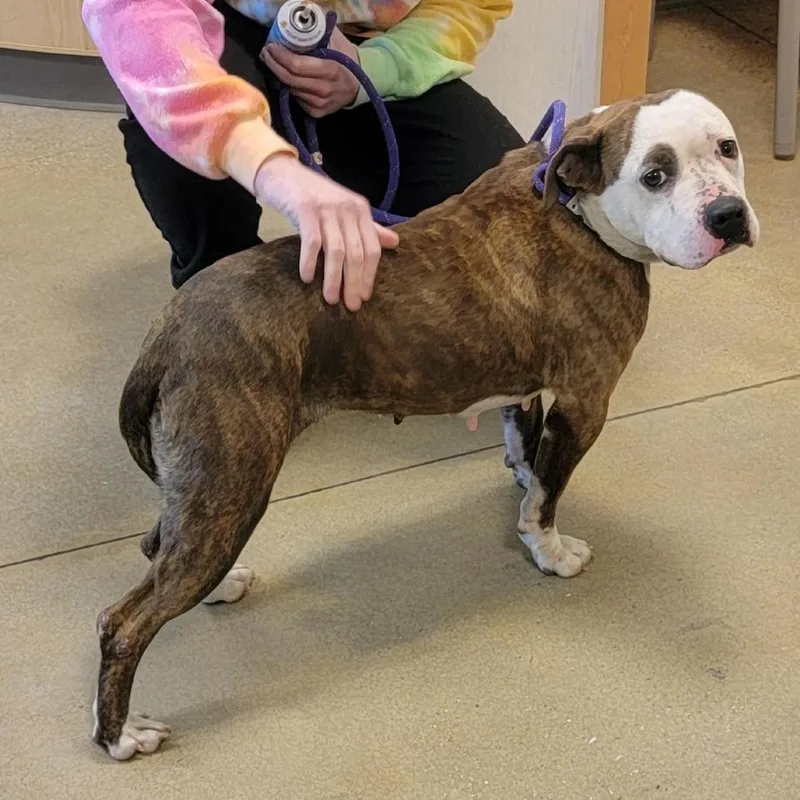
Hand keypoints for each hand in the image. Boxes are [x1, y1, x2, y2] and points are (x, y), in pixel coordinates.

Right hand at [254, 154, 398, 310]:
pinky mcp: (305, 208)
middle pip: (356, 253)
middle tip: (351, 305)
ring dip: (334, 279)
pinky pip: (312, 242)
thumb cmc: (314, 197)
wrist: (282, 172)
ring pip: (336, 251)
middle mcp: (347, 208)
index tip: (365, 297)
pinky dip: (310, 262)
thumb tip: (394, 242)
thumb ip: (368, 228)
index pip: (372, 248)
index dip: (369, 275)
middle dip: (354, 283)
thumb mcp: (344, 210)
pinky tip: (308, 278)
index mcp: (360, 210)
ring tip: (331, 299)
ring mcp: (326, 208)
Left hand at [261, 28, 360, 117]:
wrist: (357, 85)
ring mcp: (320, 104)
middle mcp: (325, 90)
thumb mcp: (336, 42)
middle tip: (266, 53)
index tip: (271, 46)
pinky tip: (289, 78)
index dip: (280, 56)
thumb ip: (317, 34)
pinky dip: (290, 87)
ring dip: (279, 76)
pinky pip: (296, 98)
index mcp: (331, 71)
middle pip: (289, 79)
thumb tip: (295, 27)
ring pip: (290, 89)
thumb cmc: (345, 59)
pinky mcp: (316, 113)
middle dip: (274, 65)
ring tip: (275, 63)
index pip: (297, 66)